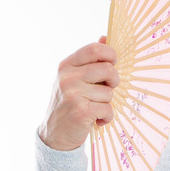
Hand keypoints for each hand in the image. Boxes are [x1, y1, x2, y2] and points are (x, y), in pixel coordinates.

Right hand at [39, 36, 119, 150]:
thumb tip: (105, 36)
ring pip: (110, 92)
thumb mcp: (75, 78)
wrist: (55, 134)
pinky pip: (108, 109)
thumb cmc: (70, 103)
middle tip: (107, 90)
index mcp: (67, 65)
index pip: (94, 49)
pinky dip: (107, 117)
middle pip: (108, 70)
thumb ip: (91, 59)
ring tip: (94, 108)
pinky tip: (96, 120)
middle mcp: (67, 77)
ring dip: (107, 103)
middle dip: (114, 81)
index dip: (110, 55)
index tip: (112, 65)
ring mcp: (72, 93)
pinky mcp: (80, 110)